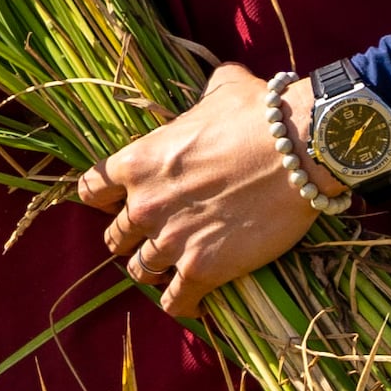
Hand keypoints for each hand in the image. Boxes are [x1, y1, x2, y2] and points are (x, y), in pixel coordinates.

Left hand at [76, 62, 328, 318]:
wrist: (301, 150)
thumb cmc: (260, 115)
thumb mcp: (221, 89)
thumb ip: (202, 96)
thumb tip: (215, 86)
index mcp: (137, 161)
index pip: (89, 191)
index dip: (106, 198)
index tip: (125, 200)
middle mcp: (144, 204)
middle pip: (115, 238)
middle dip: (133, 237)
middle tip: (157, 234)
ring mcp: (171, 240)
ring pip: (140, 272)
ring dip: (156, 270)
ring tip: (176, 267)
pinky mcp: (203, 270)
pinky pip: (175, 302)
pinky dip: (183, 304)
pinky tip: (196, 301)